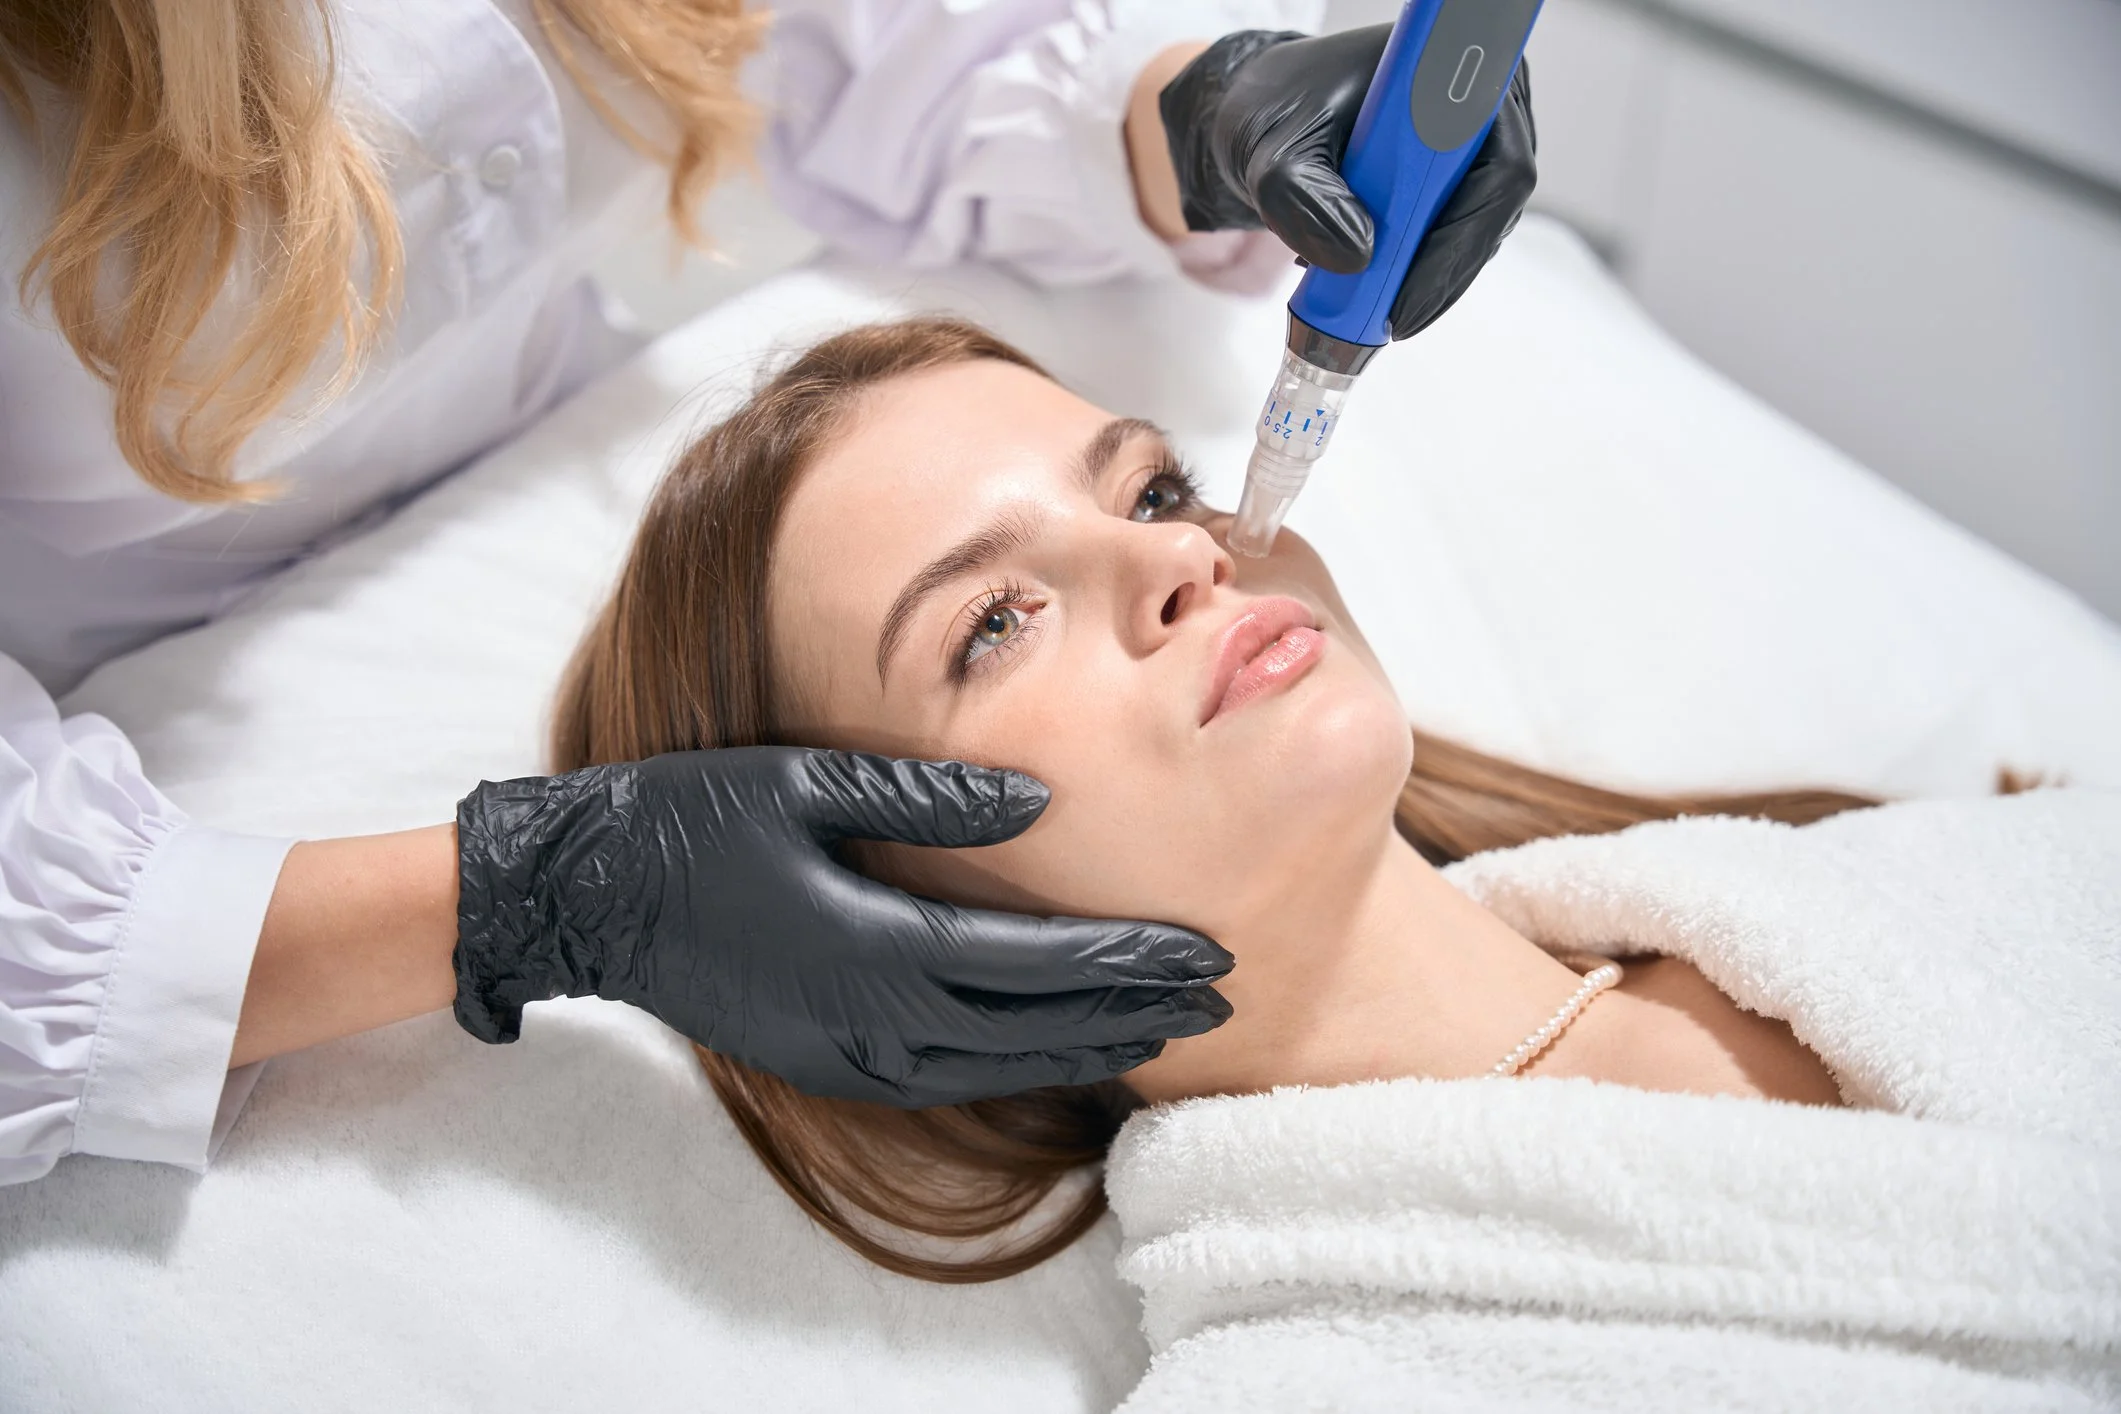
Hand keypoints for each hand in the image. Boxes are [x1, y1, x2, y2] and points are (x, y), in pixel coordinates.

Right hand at [453, 747, 1233, 1106]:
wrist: (586, 898)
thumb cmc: (688, 821)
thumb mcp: (800, 781)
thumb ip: (926, 795)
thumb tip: (1038, 801)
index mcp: (874, 945)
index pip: (1036, 965)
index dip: (1127, 963)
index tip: (1209, 952)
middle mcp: (872, 1021)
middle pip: (1037, 1030)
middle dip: (1136, 1013)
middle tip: (1226, 997)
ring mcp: (850, 1056)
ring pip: (1002, 1067)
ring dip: (1091, 1048)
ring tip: (1167, 1028)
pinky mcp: (831, 1066)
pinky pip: (952, 1078)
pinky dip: (1024, 1066)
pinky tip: (1063, 1049)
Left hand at [1158, 26, 1537, 338]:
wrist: (1266, 120)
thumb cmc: (1275, 116)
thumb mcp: (1272, 156)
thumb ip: (1305, 200)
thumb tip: (1360, 255)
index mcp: (1451, 72)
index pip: (1495, 165)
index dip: (1462, 237)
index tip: (1409, 296)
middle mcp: (1479, 103)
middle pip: (1493, 206)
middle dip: (1441, 272)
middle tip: (1389, 323)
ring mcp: (1473, 146)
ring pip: (1474, 231)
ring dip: (1426, 277)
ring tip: (1368, 306)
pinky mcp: (1456, 182)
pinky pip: (1453, 239)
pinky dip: (1415, 272)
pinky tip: (1372, 289)